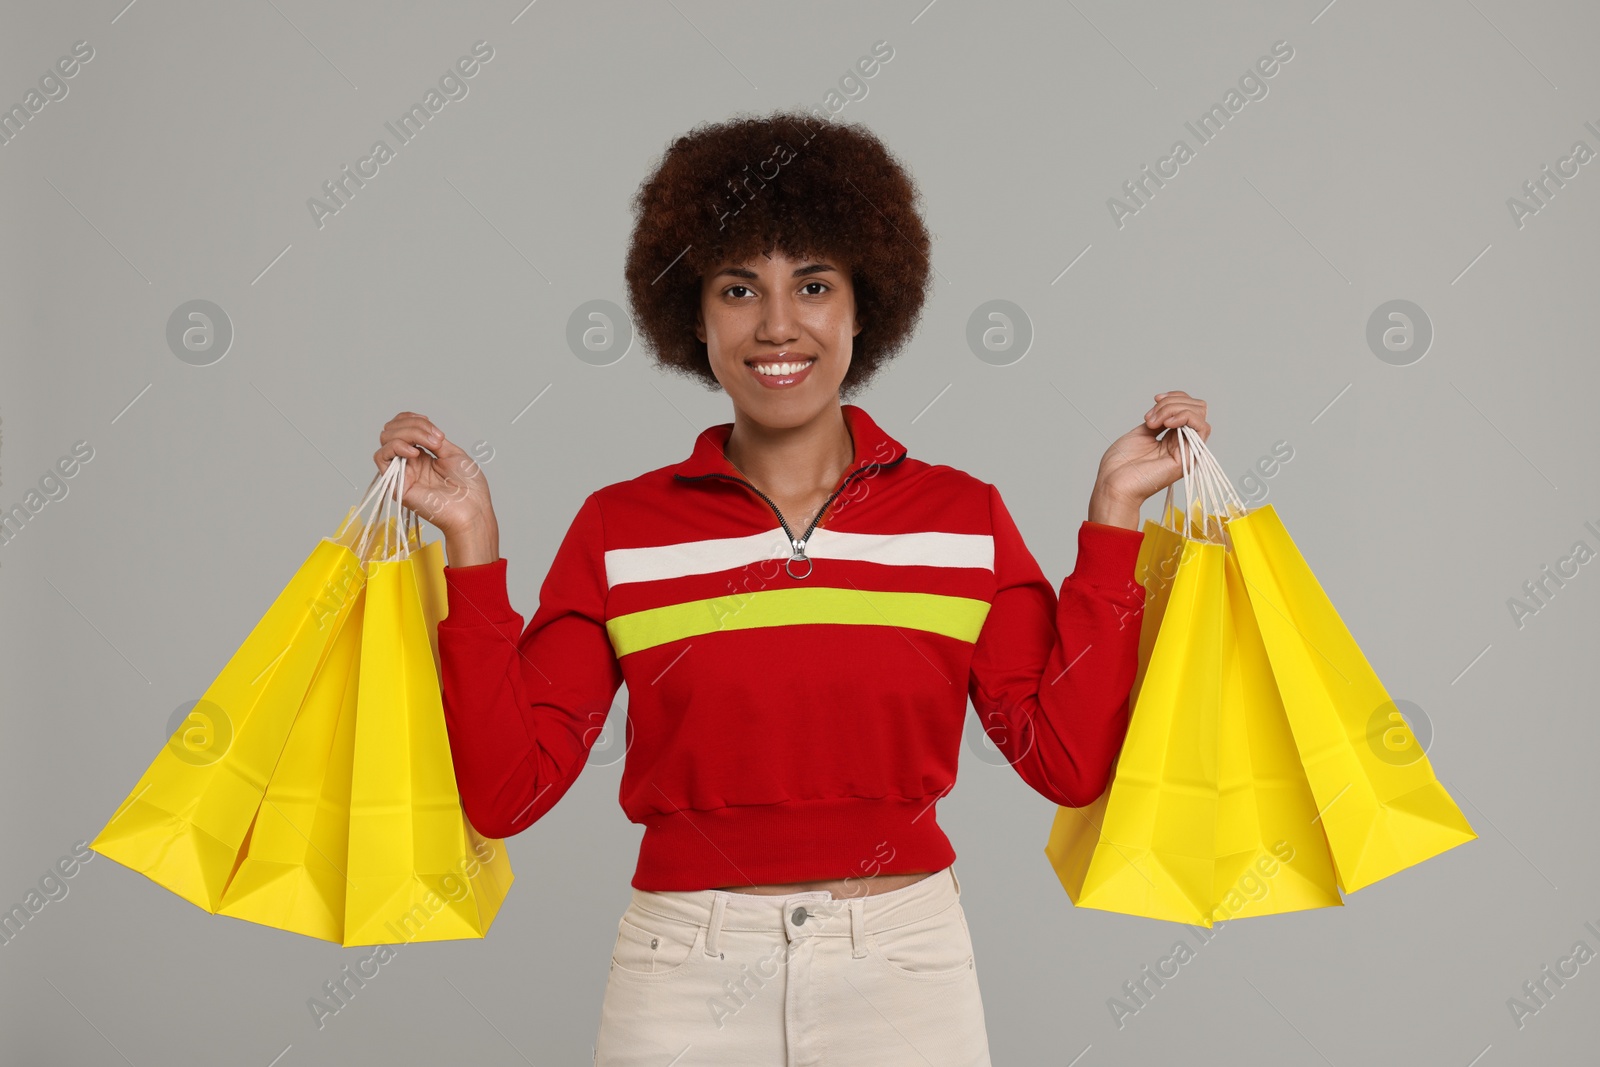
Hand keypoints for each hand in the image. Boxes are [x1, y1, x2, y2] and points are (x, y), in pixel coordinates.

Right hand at [373, 411, 494, 538]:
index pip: (402, 427)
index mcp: (423, 455)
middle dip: (413, 425)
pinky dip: (395, 447)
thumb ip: (432, 439)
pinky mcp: (396, 484)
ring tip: (431, 445)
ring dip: (408, 433)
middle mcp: (409, 462)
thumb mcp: (453, 453)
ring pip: (386, 439)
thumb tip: (420, 429)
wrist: (472, 509)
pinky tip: (414, 453)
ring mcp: (402, 472)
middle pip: (392, 430)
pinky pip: (381, 457)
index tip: (433, 427)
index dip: (412, 419)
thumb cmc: (469, 487)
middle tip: (436, 439)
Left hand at [1087, 391, 1210, 527]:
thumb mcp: (1142, 433)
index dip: (1174, 398)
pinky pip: (1201, 428)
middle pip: (1197, 408)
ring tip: (1153, 422)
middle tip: (1151, 417)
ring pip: (1198, 414)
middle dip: (1173, 402)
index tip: (1155, 400)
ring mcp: (1187, 451)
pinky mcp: (1188, 458)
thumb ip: (1159, 420)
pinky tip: (1167, 423)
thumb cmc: (1121, 465)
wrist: (1114, 484)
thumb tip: (1168, 409)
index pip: (1189, 408)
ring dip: (1174, 409)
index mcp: (1173, 439)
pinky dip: (1185, 417)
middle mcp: (1183, 444)